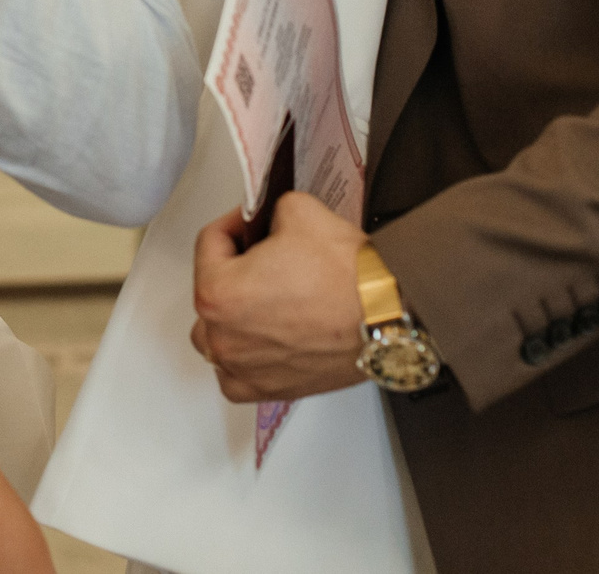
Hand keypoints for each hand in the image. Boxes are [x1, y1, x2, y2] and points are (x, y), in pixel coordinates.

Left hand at [188, 193, 369, 401]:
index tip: (252, 224)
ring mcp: (245, 368)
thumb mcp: (297, 209)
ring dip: (232, 317)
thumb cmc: (348, 277)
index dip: (235, 224)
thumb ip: (268, 211)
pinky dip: (244, 359)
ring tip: (263, 298)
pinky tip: (264, 339)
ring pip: (217, 337)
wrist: (389, 313)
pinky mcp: (271, 389)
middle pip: (211, 291)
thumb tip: (268, 220)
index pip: (210, 244)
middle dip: (234, 269)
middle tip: (264, 257)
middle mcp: (223, 337)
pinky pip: (237, 377)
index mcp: (217, 292)